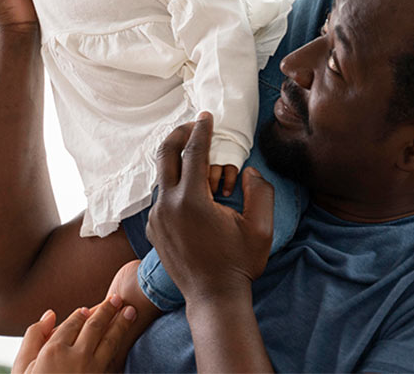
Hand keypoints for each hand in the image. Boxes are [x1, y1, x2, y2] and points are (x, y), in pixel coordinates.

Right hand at [11, 295, 137, 373]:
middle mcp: (77, 356)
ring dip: (122, 324)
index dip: (82, 313)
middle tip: (118, 298)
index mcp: (54, 349)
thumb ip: (33, 338)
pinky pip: (115, 361)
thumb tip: (50, 314)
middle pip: (95, 326)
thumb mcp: (22, 368)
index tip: (89, 308)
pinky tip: (127, 341)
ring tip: (131, 312)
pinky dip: (122, 348)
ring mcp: (93, 371)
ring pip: (111, 341)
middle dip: (108, 310)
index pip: (73, 322)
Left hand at [147, 113, 273, 301]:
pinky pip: (161, 197)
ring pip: (162, 176)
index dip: (202, 130)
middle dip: (179, 134)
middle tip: (194, 126)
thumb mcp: (261, 228)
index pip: (193, 151)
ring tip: (199, 163)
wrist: (213, 297)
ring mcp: (156, 217)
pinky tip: (191, 191)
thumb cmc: (239, 264)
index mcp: (192, 200)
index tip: (207, 115)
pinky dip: (174, 186)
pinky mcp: (152, 229)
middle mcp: (167, 205)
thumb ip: (261, 192)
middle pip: (165, 153)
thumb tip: (249, 171)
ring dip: (178, 163)